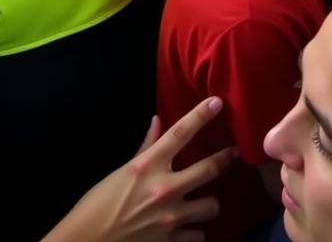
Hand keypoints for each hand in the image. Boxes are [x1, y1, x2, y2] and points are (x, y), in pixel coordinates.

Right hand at [45, 97, 235, 241]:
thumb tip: (157, 121)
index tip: (218, 101)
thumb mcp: (121, 171)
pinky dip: (195, 231)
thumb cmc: (98, 204)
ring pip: (212, 206)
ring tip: (204, 202)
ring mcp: (170, 217)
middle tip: (233, 154)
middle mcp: (164, 187)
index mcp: (149, 165)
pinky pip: (198, 235)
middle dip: (226, 159)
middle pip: (209, 168)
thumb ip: (145, 148)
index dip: (201, 114)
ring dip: (209, 203)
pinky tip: (189, 227)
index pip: (181, 132)